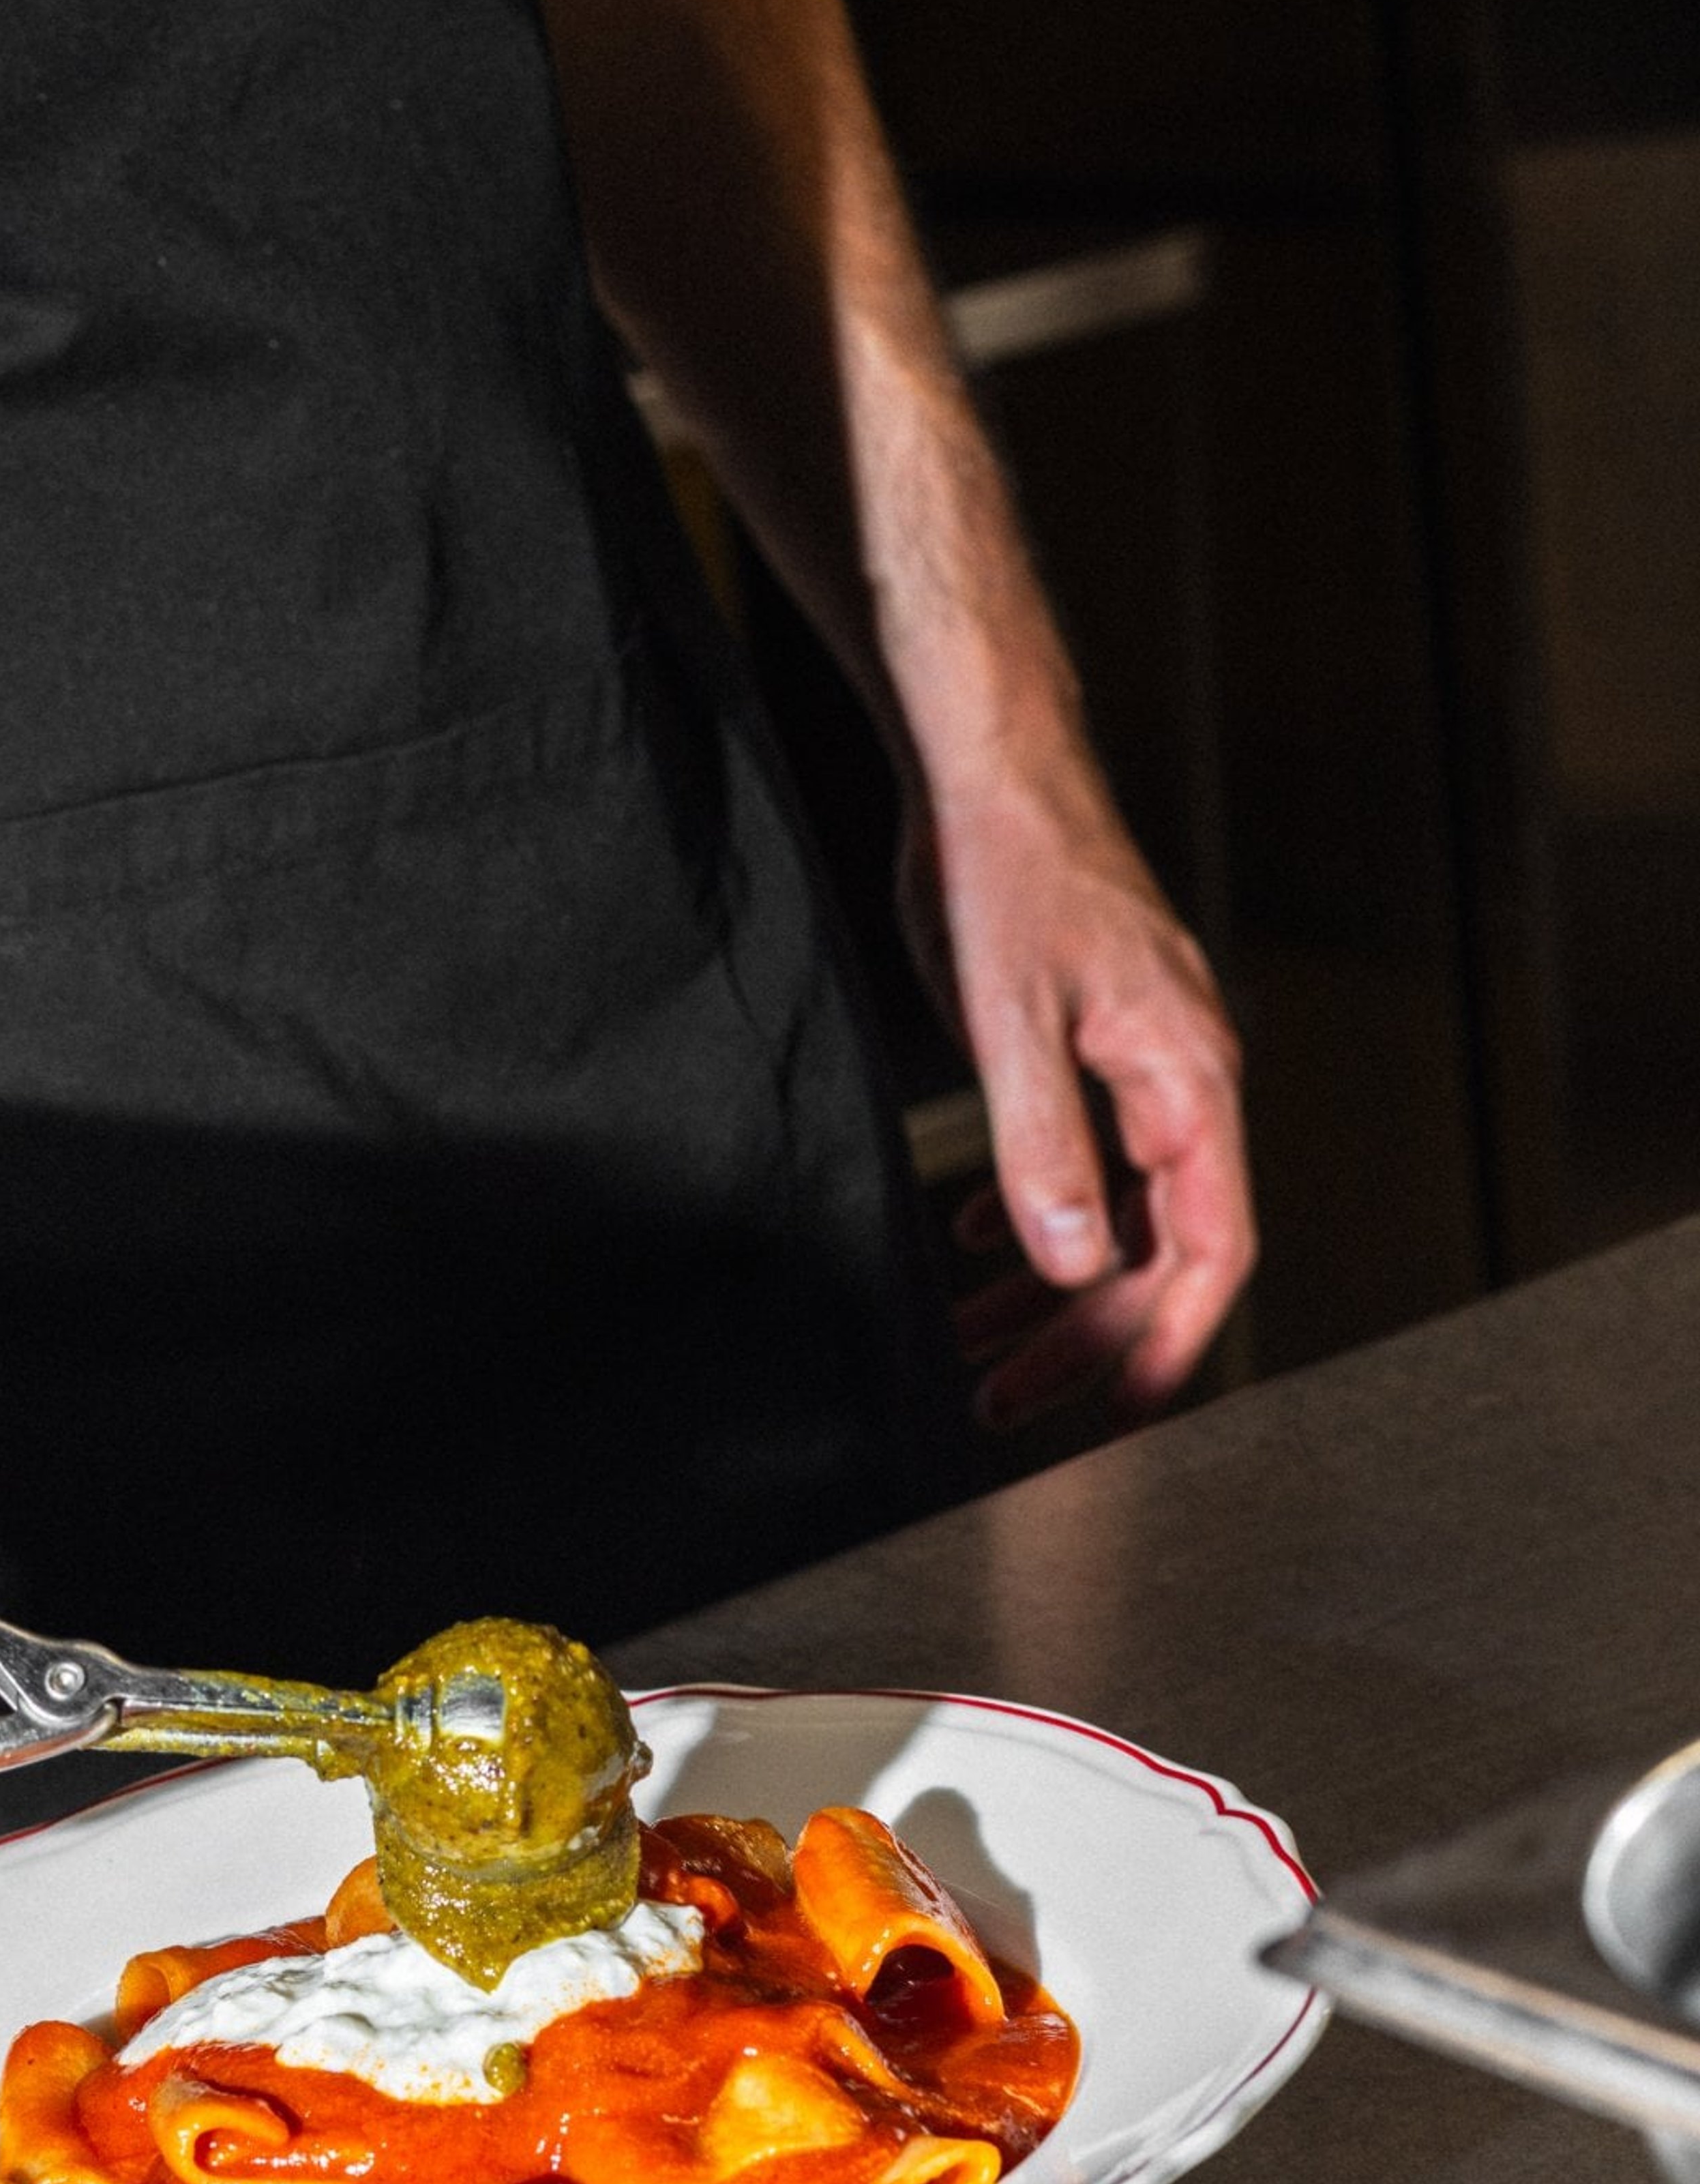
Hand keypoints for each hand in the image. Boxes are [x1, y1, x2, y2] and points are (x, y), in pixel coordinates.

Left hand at [922, 761, 1255, 1433]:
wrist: (989, 771)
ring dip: (1048, 1291)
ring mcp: (1135, 1070)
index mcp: (1188, 1080)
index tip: (1116, 1412)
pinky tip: (971, 1251)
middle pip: (1157, 1251)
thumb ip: (1045, 1149)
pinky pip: (1082, 1168)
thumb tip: (1073, 1267)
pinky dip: (1029, 1221)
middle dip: (1085, 1336)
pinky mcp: (1088, 1051)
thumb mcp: (1013, 1021)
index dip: (1169, 1340)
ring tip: (974, 1349)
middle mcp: (1178, 1084)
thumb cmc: (1010, 871)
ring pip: (1113, 1217)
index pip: (1211, 1247)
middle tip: (1003, 1405)